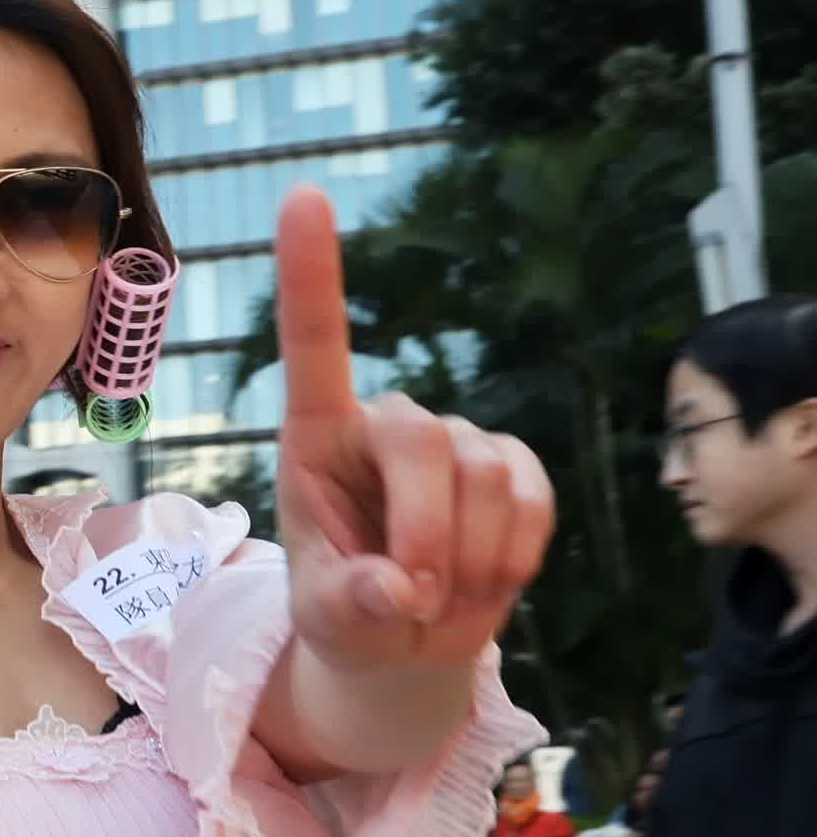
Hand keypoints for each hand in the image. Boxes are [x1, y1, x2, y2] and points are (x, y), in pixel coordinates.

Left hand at [273, 186, 552, 672]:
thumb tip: (397, 588)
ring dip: (466, 557)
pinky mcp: (516, 465)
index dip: (311, 272)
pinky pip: (532, 500)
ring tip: (437, 593)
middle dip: (424, 528)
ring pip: (484, 477)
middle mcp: (388, 423)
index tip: (303, 194)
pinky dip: (512, 556)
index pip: (314, 345)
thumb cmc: (347, 612)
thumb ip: (350, 604)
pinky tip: (484, 578)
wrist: (405, 641)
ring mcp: (459, 439)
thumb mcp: (327, 623)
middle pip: (424, 438)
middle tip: (412, 598)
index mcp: (316, 439)